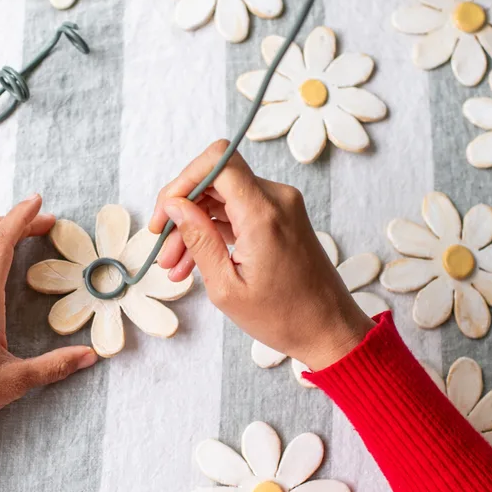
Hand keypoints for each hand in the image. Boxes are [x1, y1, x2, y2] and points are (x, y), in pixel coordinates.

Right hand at [149, 140, 373, 371]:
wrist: (328, 330)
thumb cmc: (282, 317)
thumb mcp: (226, 286)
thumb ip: (198, 239)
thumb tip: (175, 206)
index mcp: (263, 214)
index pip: (217, 161)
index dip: (183, 181)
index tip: (165, 214)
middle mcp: (276, 199)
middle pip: (215, 178)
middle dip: (182, 210)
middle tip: (163, 248)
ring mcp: (281, 206)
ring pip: (222, 197)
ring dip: (194, 226)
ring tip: (174, 266)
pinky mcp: (281, 217)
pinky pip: (238, 211)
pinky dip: (214, 231)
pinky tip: (193, 262)